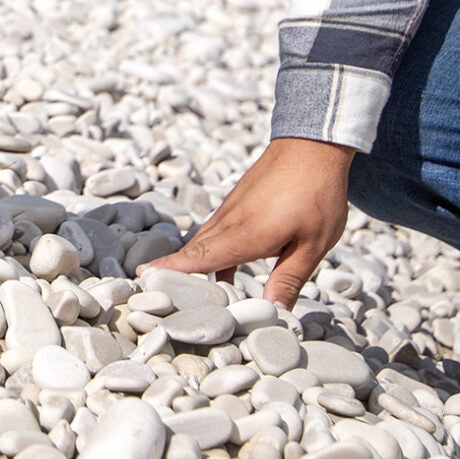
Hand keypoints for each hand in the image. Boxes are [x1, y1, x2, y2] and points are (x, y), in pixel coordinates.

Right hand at [151, 136, 354, 306]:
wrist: (313, 145)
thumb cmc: (317, 194)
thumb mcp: (313, 245)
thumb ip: (289, 279)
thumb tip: (274, 313)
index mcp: (245, 235)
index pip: (200, 257)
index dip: (171, 269)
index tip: (142, 275)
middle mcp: (230, 221)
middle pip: (194, 251)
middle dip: (172, 272)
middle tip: (154, 294)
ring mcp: (231, 210)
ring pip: (204, 240)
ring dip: (193, 263)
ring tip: (188, 291)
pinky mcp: (237, 203)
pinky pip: (215, 231)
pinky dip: (210, 250)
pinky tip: (224, 269)